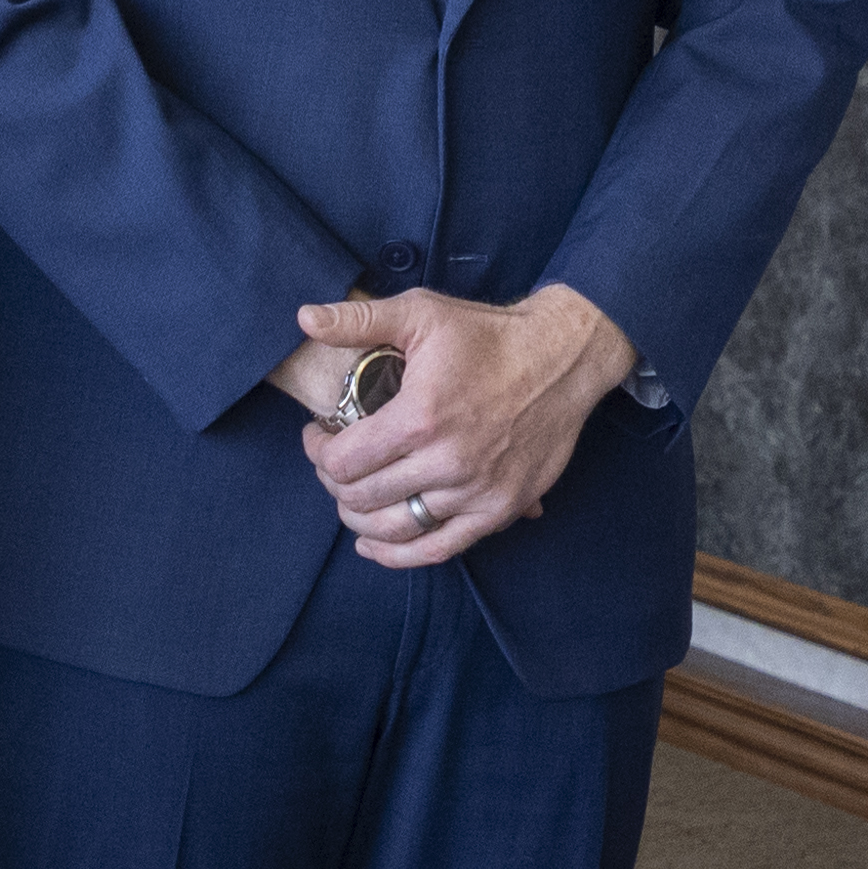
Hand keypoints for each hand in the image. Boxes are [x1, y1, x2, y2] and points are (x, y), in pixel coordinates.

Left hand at [296, 288, 635, 566]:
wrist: (563, 358)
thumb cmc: (489, 335)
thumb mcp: (422, 313)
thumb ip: (359, 320)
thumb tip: (304, 318)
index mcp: (419, 417)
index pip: (343, 462)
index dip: (318, 452)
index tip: (318, 436)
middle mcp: (446, 462)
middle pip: (361, 499)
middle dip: (334, 483)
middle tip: (336, 462)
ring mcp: (474, 492)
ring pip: (394, 529)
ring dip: (359, 519)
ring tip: (353, 497)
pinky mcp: (499, 510)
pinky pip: (439, 549)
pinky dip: (399, 555)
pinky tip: (375, 545)